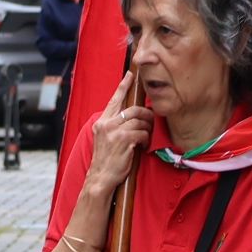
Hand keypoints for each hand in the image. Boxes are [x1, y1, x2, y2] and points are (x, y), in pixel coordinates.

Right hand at [81, 82, 153, 198]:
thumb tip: (130, 116)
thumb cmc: (106, 159)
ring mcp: (115, 132)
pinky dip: (146, 139)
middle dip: (145, 115)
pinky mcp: (124, 140)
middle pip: (132, 109)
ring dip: (146, 129)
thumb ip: (114, 125)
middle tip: (150, 120)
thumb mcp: (105, 138)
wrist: (101, 177)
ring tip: (145, 137)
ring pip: (139, 121)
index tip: (130, 74)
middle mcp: (107, 124)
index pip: (114, 100)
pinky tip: (143, 145)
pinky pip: (142, 133)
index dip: (123, 86)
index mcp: (101, 122)